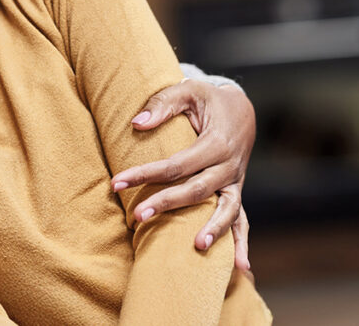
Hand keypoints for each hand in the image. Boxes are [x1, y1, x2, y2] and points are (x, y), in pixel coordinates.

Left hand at [110, 79, 255, 270]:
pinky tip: (240, 267)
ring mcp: (235, 182)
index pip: (177, 164)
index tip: (117, 182)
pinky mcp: (235, 191)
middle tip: (138, 215)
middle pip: (197, 190)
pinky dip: (241, 242)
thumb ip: (162, 104)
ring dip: (213, 229)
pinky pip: (241, 219)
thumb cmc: (208, 99)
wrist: (241, 108)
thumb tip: (136, 124)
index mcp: (216, 142)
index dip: (146, 173)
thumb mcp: (187, 90)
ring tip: (196, 246)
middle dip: (168, 204)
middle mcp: (229, 165)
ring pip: (227, 210)